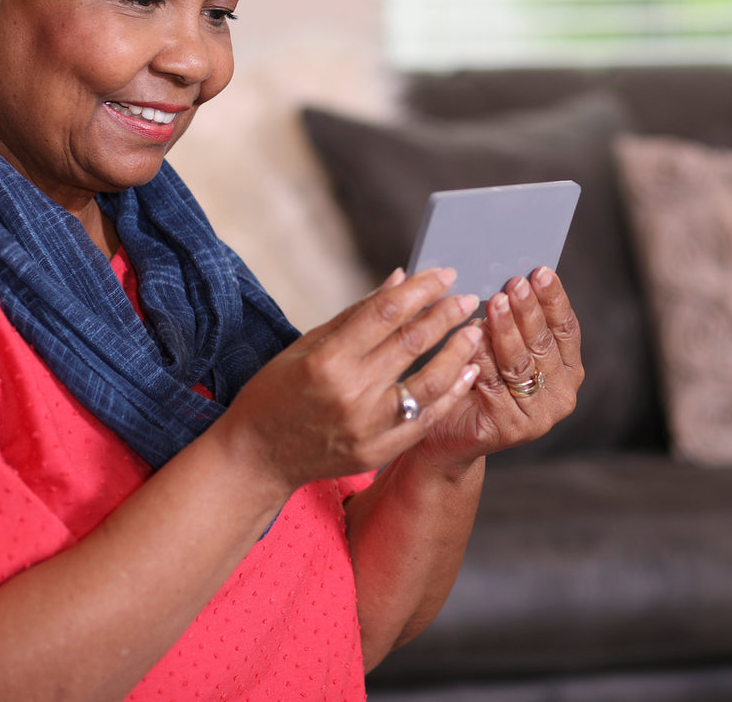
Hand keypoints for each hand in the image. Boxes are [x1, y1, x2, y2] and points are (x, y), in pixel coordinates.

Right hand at [216, 267, 485, 494]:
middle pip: (412, 343)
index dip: (421, 289)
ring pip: (430, 383)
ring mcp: (367, 427)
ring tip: (473, 332)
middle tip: (468, 297)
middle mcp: (350, 393)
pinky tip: (466, 373)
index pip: (386, 313)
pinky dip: (450, 395)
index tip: (445, 274)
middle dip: (446, 314)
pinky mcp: (377, 452)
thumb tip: (399, 278)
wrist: (257, 457)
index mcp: (327, 360)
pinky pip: (426, 420)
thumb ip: (357, 314)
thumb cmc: (276, 393)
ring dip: (458, 353)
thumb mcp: (306, 345)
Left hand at [415, 266, 581, 471]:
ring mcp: (538, 416)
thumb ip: (518, 321)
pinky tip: (472, 334)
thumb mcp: (505, 347)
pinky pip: (493, 384)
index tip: (541, 272)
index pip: (567, 329)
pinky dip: (482, 356)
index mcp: (569, 371)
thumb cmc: (479, 381)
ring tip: (494, 303)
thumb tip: (514, 275)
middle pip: (544, 344)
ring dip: (506, 330)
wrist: (451, 433)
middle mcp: (562, 396)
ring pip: (519, 364)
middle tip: (515, 283)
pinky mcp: (510, 428)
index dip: (555, 299)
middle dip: (529, 310)